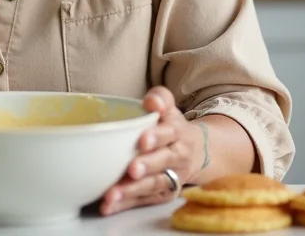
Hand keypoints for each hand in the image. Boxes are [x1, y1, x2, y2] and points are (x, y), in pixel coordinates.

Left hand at [100, 86, 203, 215]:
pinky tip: (109, 206)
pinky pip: (145, 200)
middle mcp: (178, 156)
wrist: (195, 151)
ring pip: (154, 185)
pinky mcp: (164, 194)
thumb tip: (153, 101)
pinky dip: (127, 204)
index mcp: (178, 131)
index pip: (170, 133)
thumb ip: (160, 98)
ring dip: (133, 190)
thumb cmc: (170, 125)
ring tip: (112, 194)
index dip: (157, 136)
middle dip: (147, 166)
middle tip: (131, 170)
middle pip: (164, 162)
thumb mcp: (167, 106)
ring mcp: (172, 177)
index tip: (143, 140)